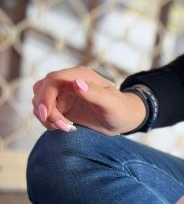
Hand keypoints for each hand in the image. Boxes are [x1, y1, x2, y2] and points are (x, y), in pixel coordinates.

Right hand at [32, 67, 146, 134]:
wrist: (123, 119)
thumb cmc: (121, 110)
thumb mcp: (111, 103)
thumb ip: (94, 93)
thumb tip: (76, 83)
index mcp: (79, 75)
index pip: (53, 80)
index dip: (45, 96)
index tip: (46, 115)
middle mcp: (68, 82)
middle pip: (41, 90)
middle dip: (46, 110)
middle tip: (64, 126)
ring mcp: (63, 94)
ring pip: (40, 101)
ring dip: (47, 117)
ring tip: (68, 127)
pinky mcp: (62, 106)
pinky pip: (45, 112)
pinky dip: (50, 121)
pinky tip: (66, 127)